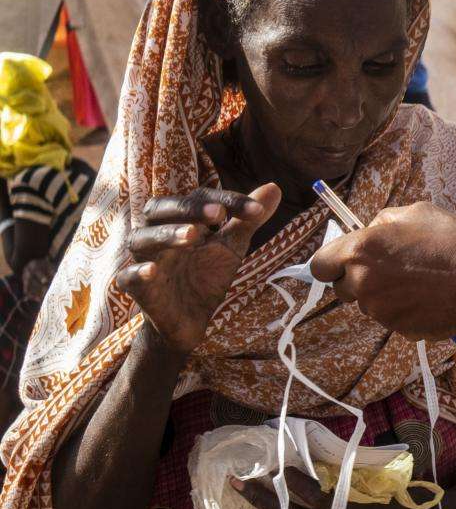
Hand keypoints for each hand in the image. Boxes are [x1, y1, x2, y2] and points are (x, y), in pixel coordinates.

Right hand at [114, 185, 279, 353]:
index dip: (226, 200)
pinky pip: (128, 276)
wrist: (191, 320)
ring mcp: (145, 259)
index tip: (257, 210)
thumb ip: (247, 220)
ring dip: (167, 234)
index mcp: (181, 220)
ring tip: (193, 236)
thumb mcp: (231, 247)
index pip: (198, 198)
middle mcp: (158, 234)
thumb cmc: (205, 276)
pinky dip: (137, 271)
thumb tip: (274, 187)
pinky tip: (153, 270)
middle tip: (218, 213)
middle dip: (189, 209)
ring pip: (142, 239)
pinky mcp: (138, 288)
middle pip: (160, 209)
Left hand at [310, 201, 455, 340]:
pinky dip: (403, 311)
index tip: (346, 262)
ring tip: (416, 283)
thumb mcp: (417, 212)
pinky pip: (391, 319)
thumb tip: (370, 230)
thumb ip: (383, 221)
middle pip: (341, 288)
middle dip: (357, 281)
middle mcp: (362, 282)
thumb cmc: (452, 243)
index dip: (331, 264)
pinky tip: (426, 298)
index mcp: (360, 249)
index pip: (319, 265)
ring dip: (382, 296)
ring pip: (367, 304)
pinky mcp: (396, 328)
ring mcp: (378, 309)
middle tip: (388, 271)